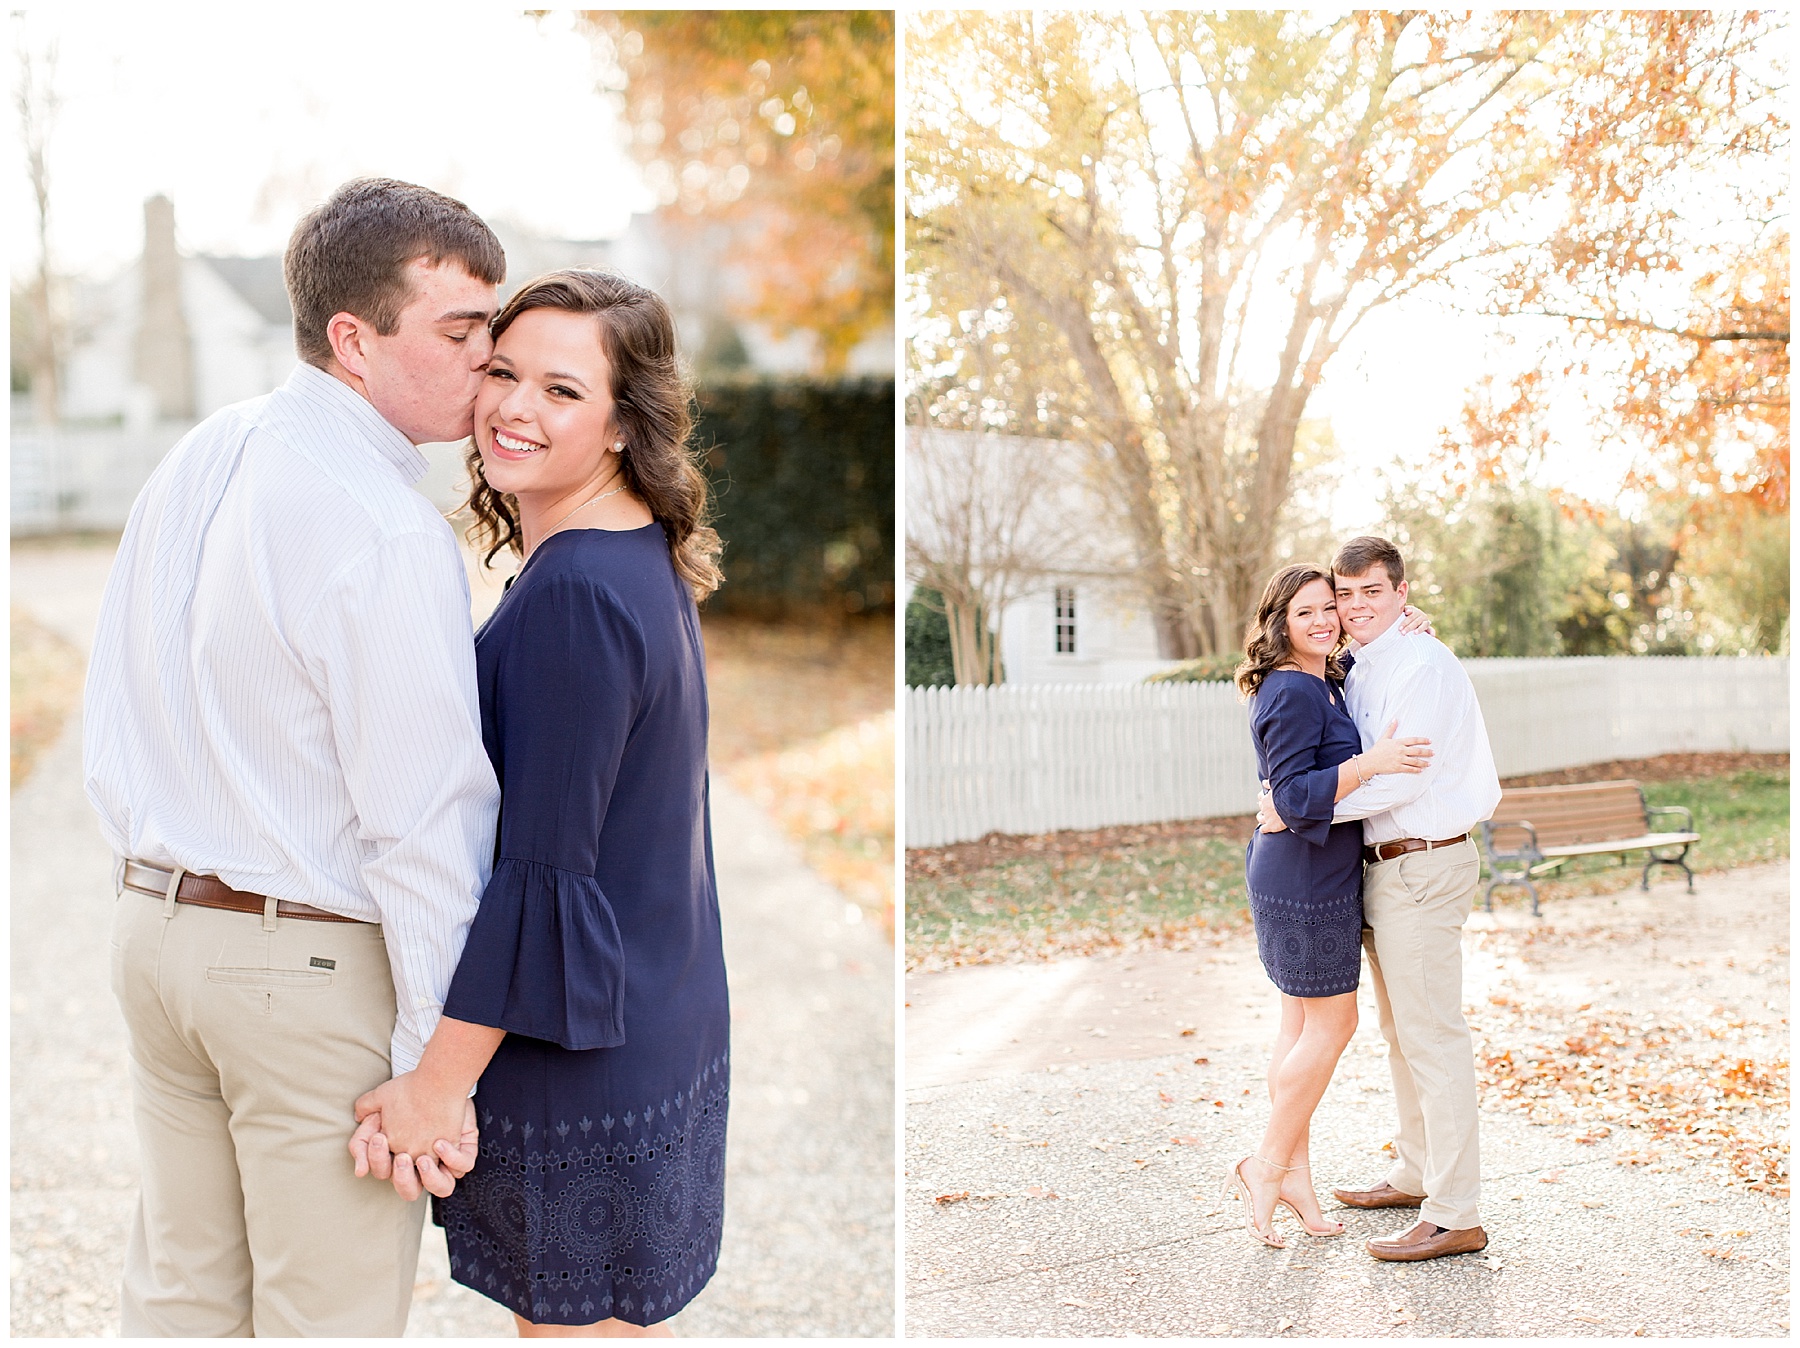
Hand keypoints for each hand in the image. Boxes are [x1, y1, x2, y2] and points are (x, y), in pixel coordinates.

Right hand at [350, 1080, 479, 1200]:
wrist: (437, 1076)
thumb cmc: (408, 1094)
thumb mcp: (379, 1110)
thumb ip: (361, 1135)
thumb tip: (359, 1170)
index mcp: (398, 1159)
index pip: (384, 1173)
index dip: (378, 1161)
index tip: (379, 1137)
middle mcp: (420, 1163)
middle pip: (410, 1191)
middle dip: (403, 1178)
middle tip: (402, 1156)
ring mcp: (444, 1159)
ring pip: (442, 1187)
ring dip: (431, 1179)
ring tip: (424, 1159)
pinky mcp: (462, 1148)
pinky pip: (462, 1166)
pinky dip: (453, 1159)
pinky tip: (442, 1142)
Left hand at [1256, 782, 1287, 833]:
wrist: (1292, 806)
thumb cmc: (1287, 795)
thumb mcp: (1278, 786)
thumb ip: (1270, 784)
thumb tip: (1263, 782)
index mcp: (1266, 798)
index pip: (1261, 797)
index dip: (1264, 797)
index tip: (1267, 798)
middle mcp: (1264, 808)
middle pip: (1261, 806)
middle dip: (1264, 807)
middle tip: (1269, 808)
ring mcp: (1267, 817)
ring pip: (1260, 818)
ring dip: (1261, 817)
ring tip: (1264, 818)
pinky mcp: (1271, 826)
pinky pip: (1263, 829)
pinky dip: (1264, 829)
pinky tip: (1265, 829)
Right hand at [1361, 717, 1431, 774]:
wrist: (1370, 761)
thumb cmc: (1377, 749)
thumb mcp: (1384, 737)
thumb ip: (1391, 729)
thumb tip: (1395, 719)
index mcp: (1398, 743)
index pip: (1414, 740)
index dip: (1423, 740)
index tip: (1430, 741)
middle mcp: (1400, 751)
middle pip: (1417, 751)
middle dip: (1427, 752)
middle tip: (1433, 753)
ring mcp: (1399, 760)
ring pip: (1415, 761)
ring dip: (1423, 762)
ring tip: (1429, 763)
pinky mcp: (1397, 768)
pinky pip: (1409, 769)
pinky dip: (1416, 770)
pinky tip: (1421, 770)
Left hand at [1398, 604, 1435, 636]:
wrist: (1410, 617)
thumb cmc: (1404, 615)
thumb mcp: (1404, 611)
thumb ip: (1405, 610)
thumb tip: (1408, 611)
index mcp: (1415, 611)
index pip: (1410, 618)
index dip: (1404, 623)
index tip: (1399, 628)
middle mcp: (1422, 616)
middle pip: (1415, 622)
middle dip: (1409, 628)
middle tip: (1403, 633)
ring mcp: (1425, 621)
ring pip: (1424, 625)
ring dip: (1420, 629)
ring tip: (1415, 633)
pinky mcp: (1428, 627)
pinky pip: (1431, 629)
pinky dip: (1432, 632)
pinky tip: (1432, 636)